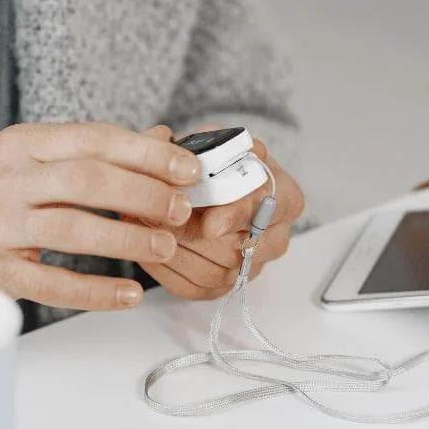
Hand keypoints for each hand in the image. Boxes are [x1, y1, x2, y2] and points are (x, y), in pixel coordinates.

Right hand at [0, 122, 199, 309]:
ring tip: (164, 247)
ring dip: (127, 238)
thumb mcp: (31, 160)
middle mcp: (7, 181)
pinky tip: (130, 295)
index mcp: (22, 144)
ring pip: (72, 229)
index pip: (93, 140)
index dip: (146, 154)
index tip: (187, 169)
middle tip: (180, 210)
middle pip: (86, 180)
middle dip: (143, 193)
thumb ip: (90, 152)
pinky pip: (52, 284)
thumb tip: (162, 143)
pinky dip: (95, 291)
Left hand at [138, 131, 304, 299]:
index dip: (237, 216)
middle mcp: (275, 237)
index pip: (269, 209)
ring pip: (214, 273)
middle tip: (158, 220)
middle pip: (240, 250)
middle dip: (193, 236)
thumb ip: (189, 142)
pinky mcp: (223, 287)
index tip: (210, 224)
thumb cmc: (212, 165)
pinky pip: (195, 289)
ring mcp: (251, 267)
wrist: (203, 190)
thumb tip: (161, 139)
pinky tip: (148, 247)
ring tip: (145, 228)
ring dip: (174, 251)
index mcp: (284, 195)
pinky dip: (166, 270)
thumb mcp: (206, 141)